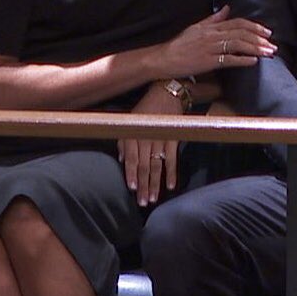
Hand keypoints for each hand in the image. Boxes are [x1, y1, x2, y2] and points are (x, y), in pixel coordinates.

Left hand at [118, 81, 181, 205]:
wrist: (166, 93)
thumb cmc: (146, 107)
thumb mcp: (131, 120)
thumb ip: (125, 140)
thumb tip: (123, 159)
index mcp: (134, 134)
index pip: (132, 158)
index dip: (131, 173)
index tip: (131, 188)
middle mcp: (146, 138)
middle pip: (144, 165)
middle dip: (143, 185)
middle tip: (142, 202)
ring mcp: (161, 139)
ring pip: (157, 165)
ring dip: (155, 183)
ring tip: (153, 198)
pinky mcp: (173, 138)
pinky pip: (172, 158)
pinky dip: (172, 172)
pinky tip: (171, 185)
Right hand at [156, 6, 276, 77]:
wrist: (163, 59)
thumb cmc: (180, 44)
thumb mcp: (196, 27)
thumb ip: (213, 19)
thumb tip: (227, 8)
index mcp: (211, 27)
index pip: (237, 23)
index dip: (254, 27)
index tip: (267, 32)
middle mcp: (212, 35)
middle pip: (241, 33)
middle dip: (259, 38)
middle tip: (272, 44)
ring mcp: (210, 48)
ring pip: (237, 44)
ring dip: (255, 48)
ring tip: (268, 53)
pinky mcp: (207, 62)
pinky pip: (228, 60)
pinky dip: (242, 60)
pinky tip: (253, 61)